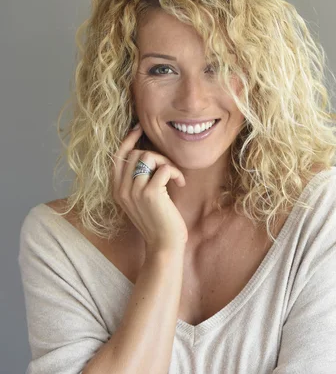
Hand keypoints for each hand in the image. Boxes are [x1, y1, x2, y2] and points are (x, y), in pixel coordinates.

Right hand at [112, 124, 187, 252]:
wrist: (164, 245)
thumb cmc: (158, 222)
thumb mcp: (141, 200)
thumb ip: (138, 181)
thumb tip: (146, 154)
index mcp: (117, 190)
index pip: (118, 157)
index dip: (128, 140)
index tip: (139, 128)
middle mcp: (122, 189)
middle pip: (135, 153)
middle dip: (156, 155)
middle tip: (170, 169)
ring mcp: (134, 191)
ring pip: (148, 157)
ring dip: (166, 162)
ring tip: (175, 177)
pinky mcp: (151, 193)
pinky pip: (164, 168)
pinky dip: (176, 172)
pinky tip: (181, 183)